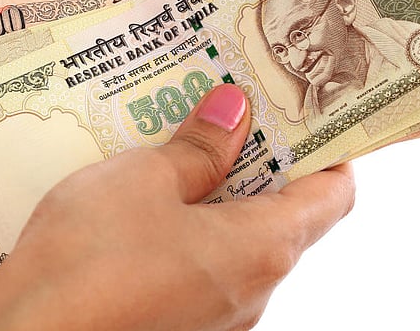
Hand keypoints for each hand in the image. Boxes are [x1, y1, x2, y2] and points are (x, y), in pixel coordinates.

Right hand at [0, 84, 355, 330]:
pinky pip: (196, 269)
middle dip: (259, 161)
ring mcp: (213, 319)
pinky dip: (185, 229)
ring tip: (177, 143)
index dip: (328, 150)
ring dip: (215, 194)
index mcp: (262, 250)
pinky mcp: (173, 327)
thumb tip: (234, 111)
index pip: (332, 195)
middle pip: (282, 216)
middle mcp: (251, 293)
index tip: (304, 112)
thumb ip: (198, 147)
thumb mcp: (144, 180)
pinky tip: (140, 201)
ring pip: (234, 243)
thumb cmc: (87, 262)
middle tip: (228, 109)